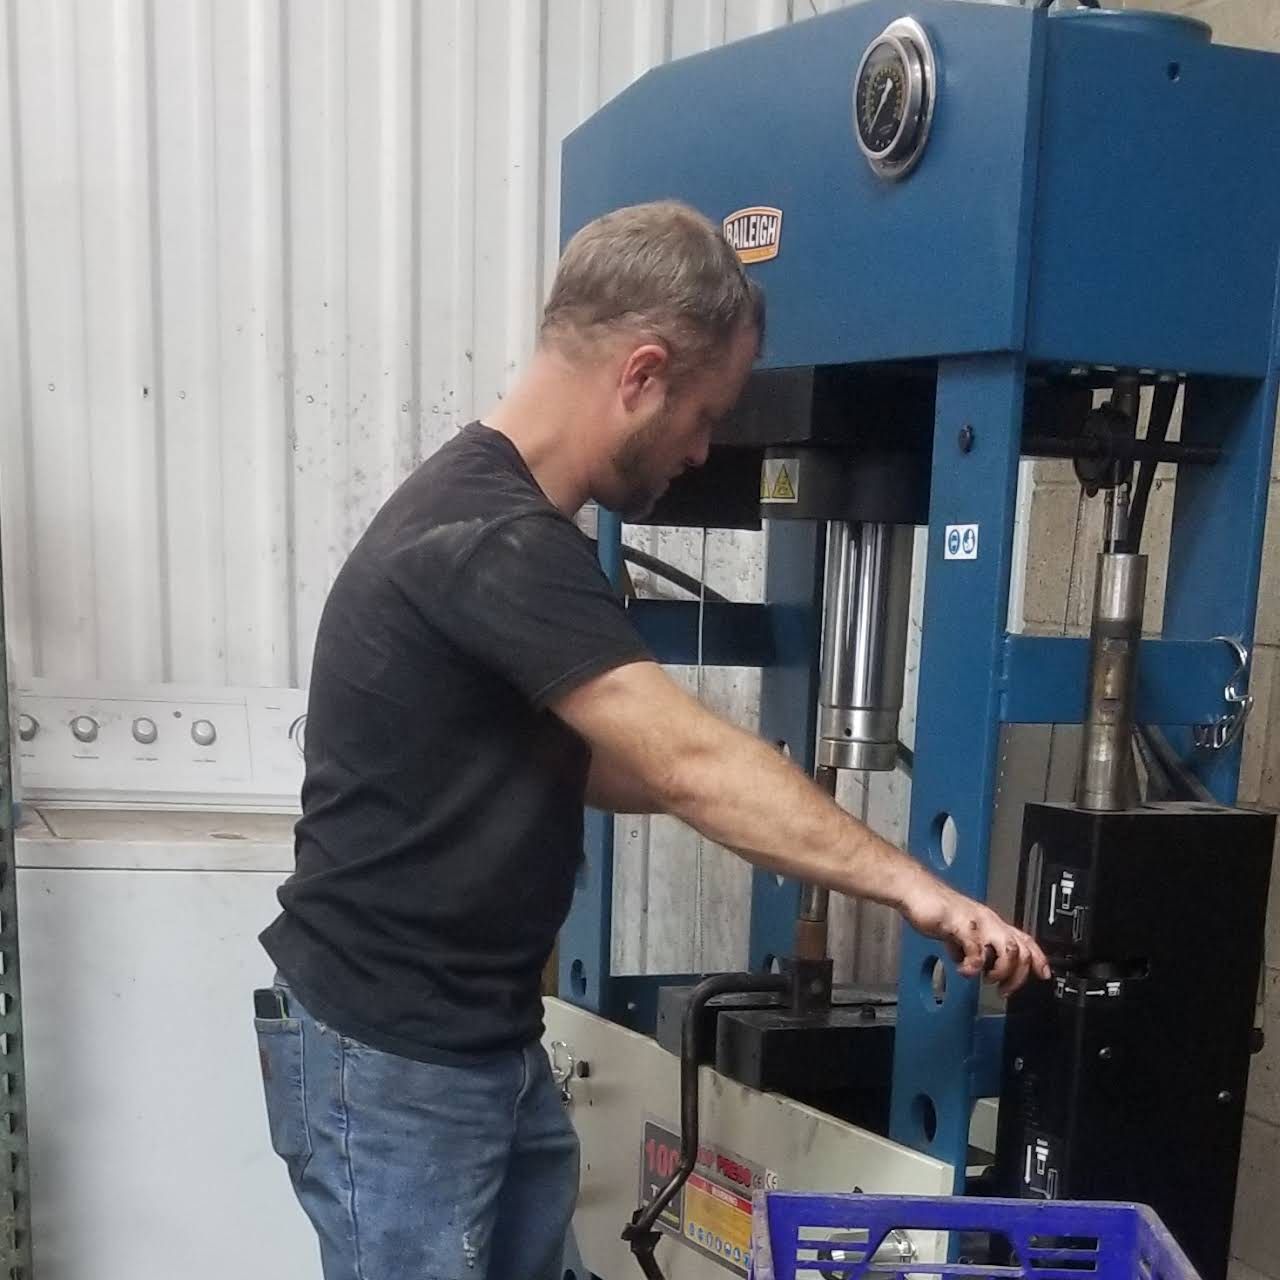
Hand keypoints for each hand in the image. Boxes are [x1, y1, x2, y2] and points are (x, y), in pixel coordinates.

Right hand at [899, 873, 1050, 995]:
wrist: (914, 890)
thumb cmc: (934, 906)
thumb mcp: (957, 930)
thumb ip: (965, 944)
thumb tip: (966, 960)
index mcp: (991, 922)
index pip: (1024, 939)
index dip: (1037, 958)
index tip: (1043, 975)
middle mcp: (989, 921)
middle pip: (1020, 950)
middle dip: (1017, 976)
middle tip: (1004, 989)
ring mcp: (977, 922)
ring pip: (1008, 949)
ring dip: (1001, 971)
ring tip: (987, 978)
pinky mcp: (960, 925)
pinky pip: (976, 949)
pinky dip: (973, 967)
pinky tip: (964, 971)